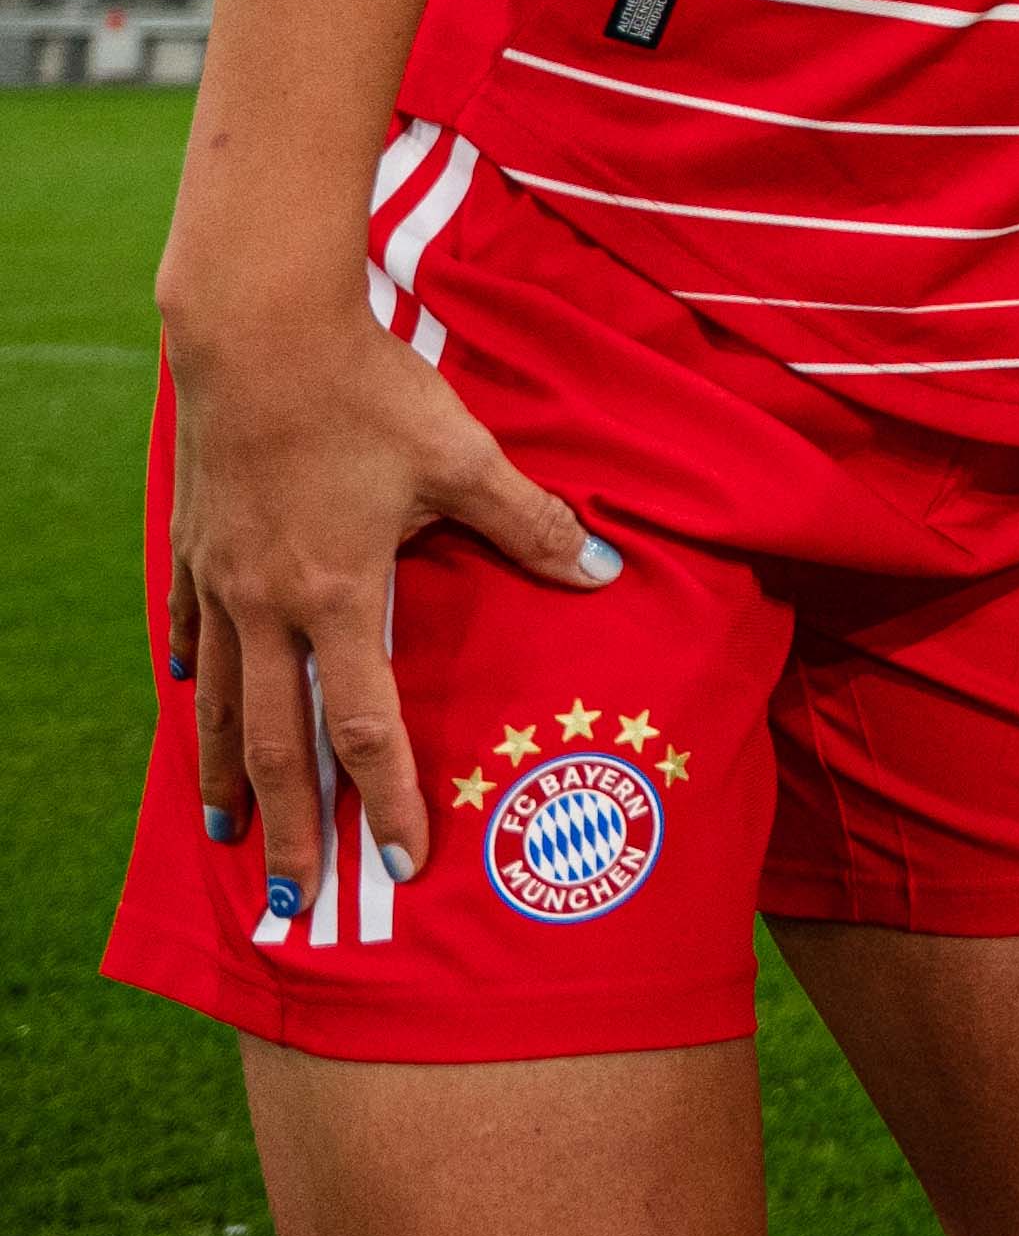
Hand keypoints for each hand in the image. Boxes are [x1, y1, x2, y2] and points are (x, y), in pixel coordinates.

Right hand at [161, 276, 620, 903]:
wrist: (257, 331)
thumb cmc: (369, 391)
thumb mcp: (465, 457)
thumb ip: (531, 524)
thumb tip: (606, 571)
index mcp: (341, 597)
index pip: (366, 730)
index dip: (389, 803)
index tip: (405, 864)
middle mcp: (270, 607)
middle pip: (279, 745)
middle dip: (292, 830)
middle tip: (292, 904)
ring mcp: (222, 581)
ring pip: (221, 704)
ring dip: (227, 774)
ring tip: (229, 832)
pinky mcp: (196, 547)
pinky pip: (194, 630)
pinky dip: (199, 675)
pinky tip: (199, 699)